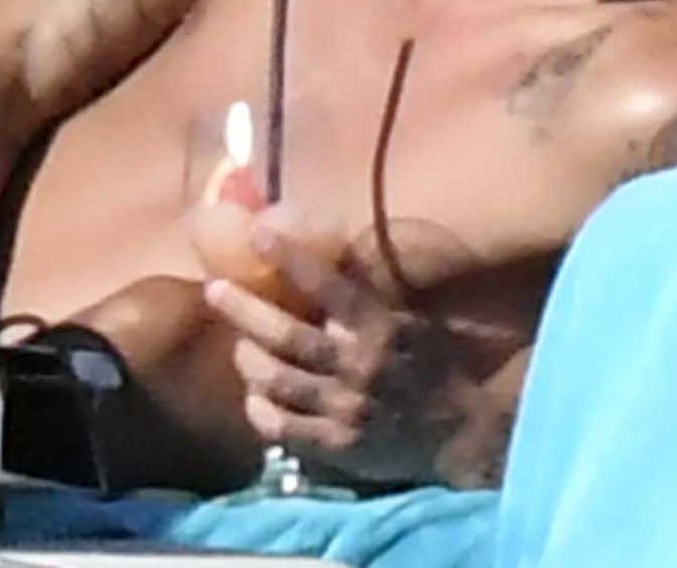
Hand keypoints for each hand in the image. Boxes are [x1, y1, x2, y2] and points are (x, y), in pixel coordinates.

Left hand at [202, 215, 464, 485]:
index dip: (289, 258)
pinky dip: (262, 411)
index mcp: (377, 327)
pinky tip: (252, 398)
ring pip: (278, 380)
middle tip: (215, 289)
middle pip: (287, 335)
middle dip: (245, 310)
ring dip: (249, 359)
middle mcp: (358, 365)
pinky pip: (285, 428)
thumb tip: (328, 250)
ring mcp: (345, 407)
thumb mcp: (408, 319)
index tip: (255, 232)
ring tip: (237, 345)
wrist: (462, 430)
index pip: (327, 285)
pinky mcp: (338, 445)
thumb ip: (367, 296)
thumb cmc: (433, 363)